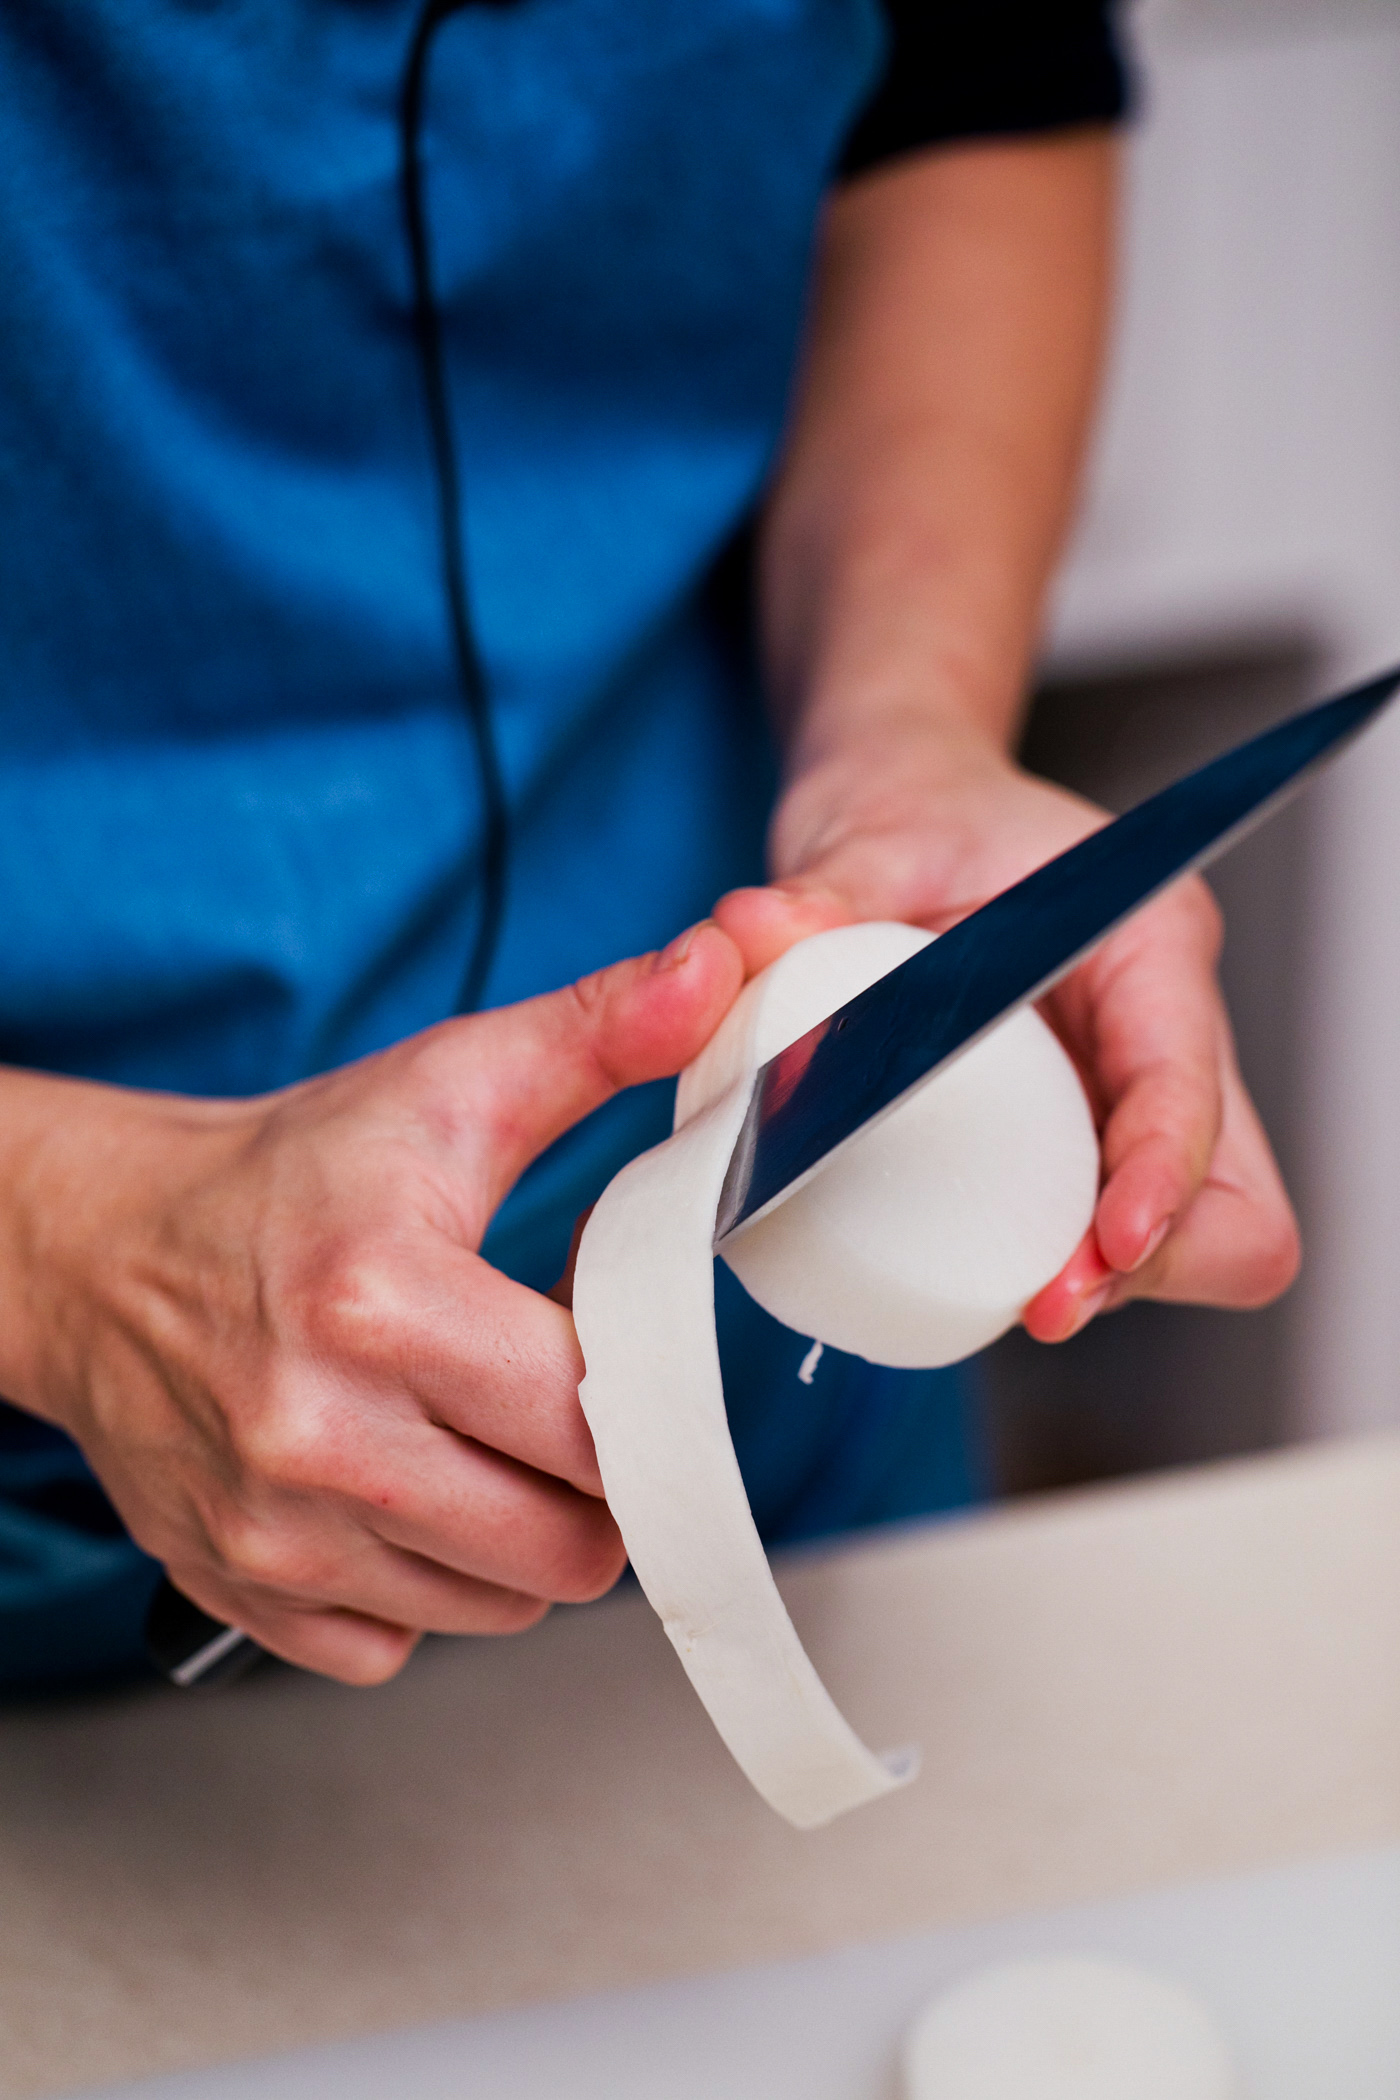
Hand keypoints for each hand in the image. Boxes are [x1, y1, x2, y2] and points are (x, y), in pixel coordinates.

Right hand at [2, 925, 741, 1681]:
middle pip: (569, 1546)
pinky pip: (401, 1646)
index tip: (610, 1340)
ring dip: (518, 1535)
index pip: (597, 1425)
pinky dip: (427, 1587)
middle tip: (556, 1399)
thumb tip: (721, 970)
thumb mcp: (449, 1084)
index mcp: (382, 1303)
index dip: (637, 1389)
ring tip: (476, 1434)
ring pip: (499, 1607)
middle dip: (595, 1478)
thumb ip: (600, 1032)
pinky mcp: (244, 1592)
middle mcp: (319, 1436)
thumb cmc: (288, 1174)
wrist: (102, 1251)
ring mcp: (275, 1532)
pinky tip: (403, 1490)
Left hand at [714, 721, 1298, 1339]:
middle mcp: (1159, 1030)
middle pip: (1234, 1201)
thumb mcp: (865, 833)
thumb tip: (753, 930)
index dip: (1162, 1175)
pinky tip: (968, 1269)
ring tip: (1006, 1299)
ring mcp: (1126, 1097)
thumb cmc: (916, 813)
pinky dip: (1053, 1265)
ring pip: (1187, 1240)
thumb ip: (819, 887)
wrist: (905, 812)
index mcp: (1144, 941)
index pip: (1187, 1081)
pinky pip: (1099, 1235)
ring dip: (1106, 1281)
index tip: (1105, 1245)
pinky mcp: (1078, 1142)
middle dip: (1157, 1267)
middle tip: (1046, 1302)